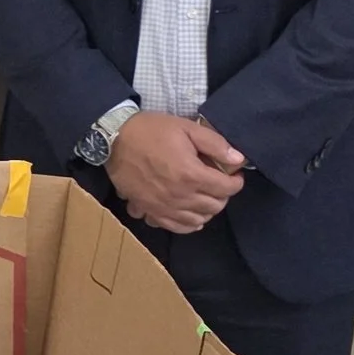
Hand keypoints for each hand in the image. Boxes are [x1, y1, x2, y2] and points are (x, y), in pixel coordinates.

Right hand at [105, 113, 245, 233]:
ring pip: (198, 220)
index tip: (234, 174)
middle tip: (219, 182)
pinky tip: (189, 213)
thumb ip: (215, 144)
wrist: (115, 140)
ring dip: (206, 210)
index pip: (227, 188)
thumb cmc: (151, 131)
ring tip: (204, 196)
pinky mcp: (149, 211)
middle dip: (223, 195)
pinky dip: (187, 223)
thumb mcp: (187, 128)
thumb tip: (239, 160)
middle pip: (215, 206)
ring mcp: (164, 206)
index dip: (236, 181)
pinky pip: (175, 227)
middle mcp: (180, 196)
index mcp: (191, 174)